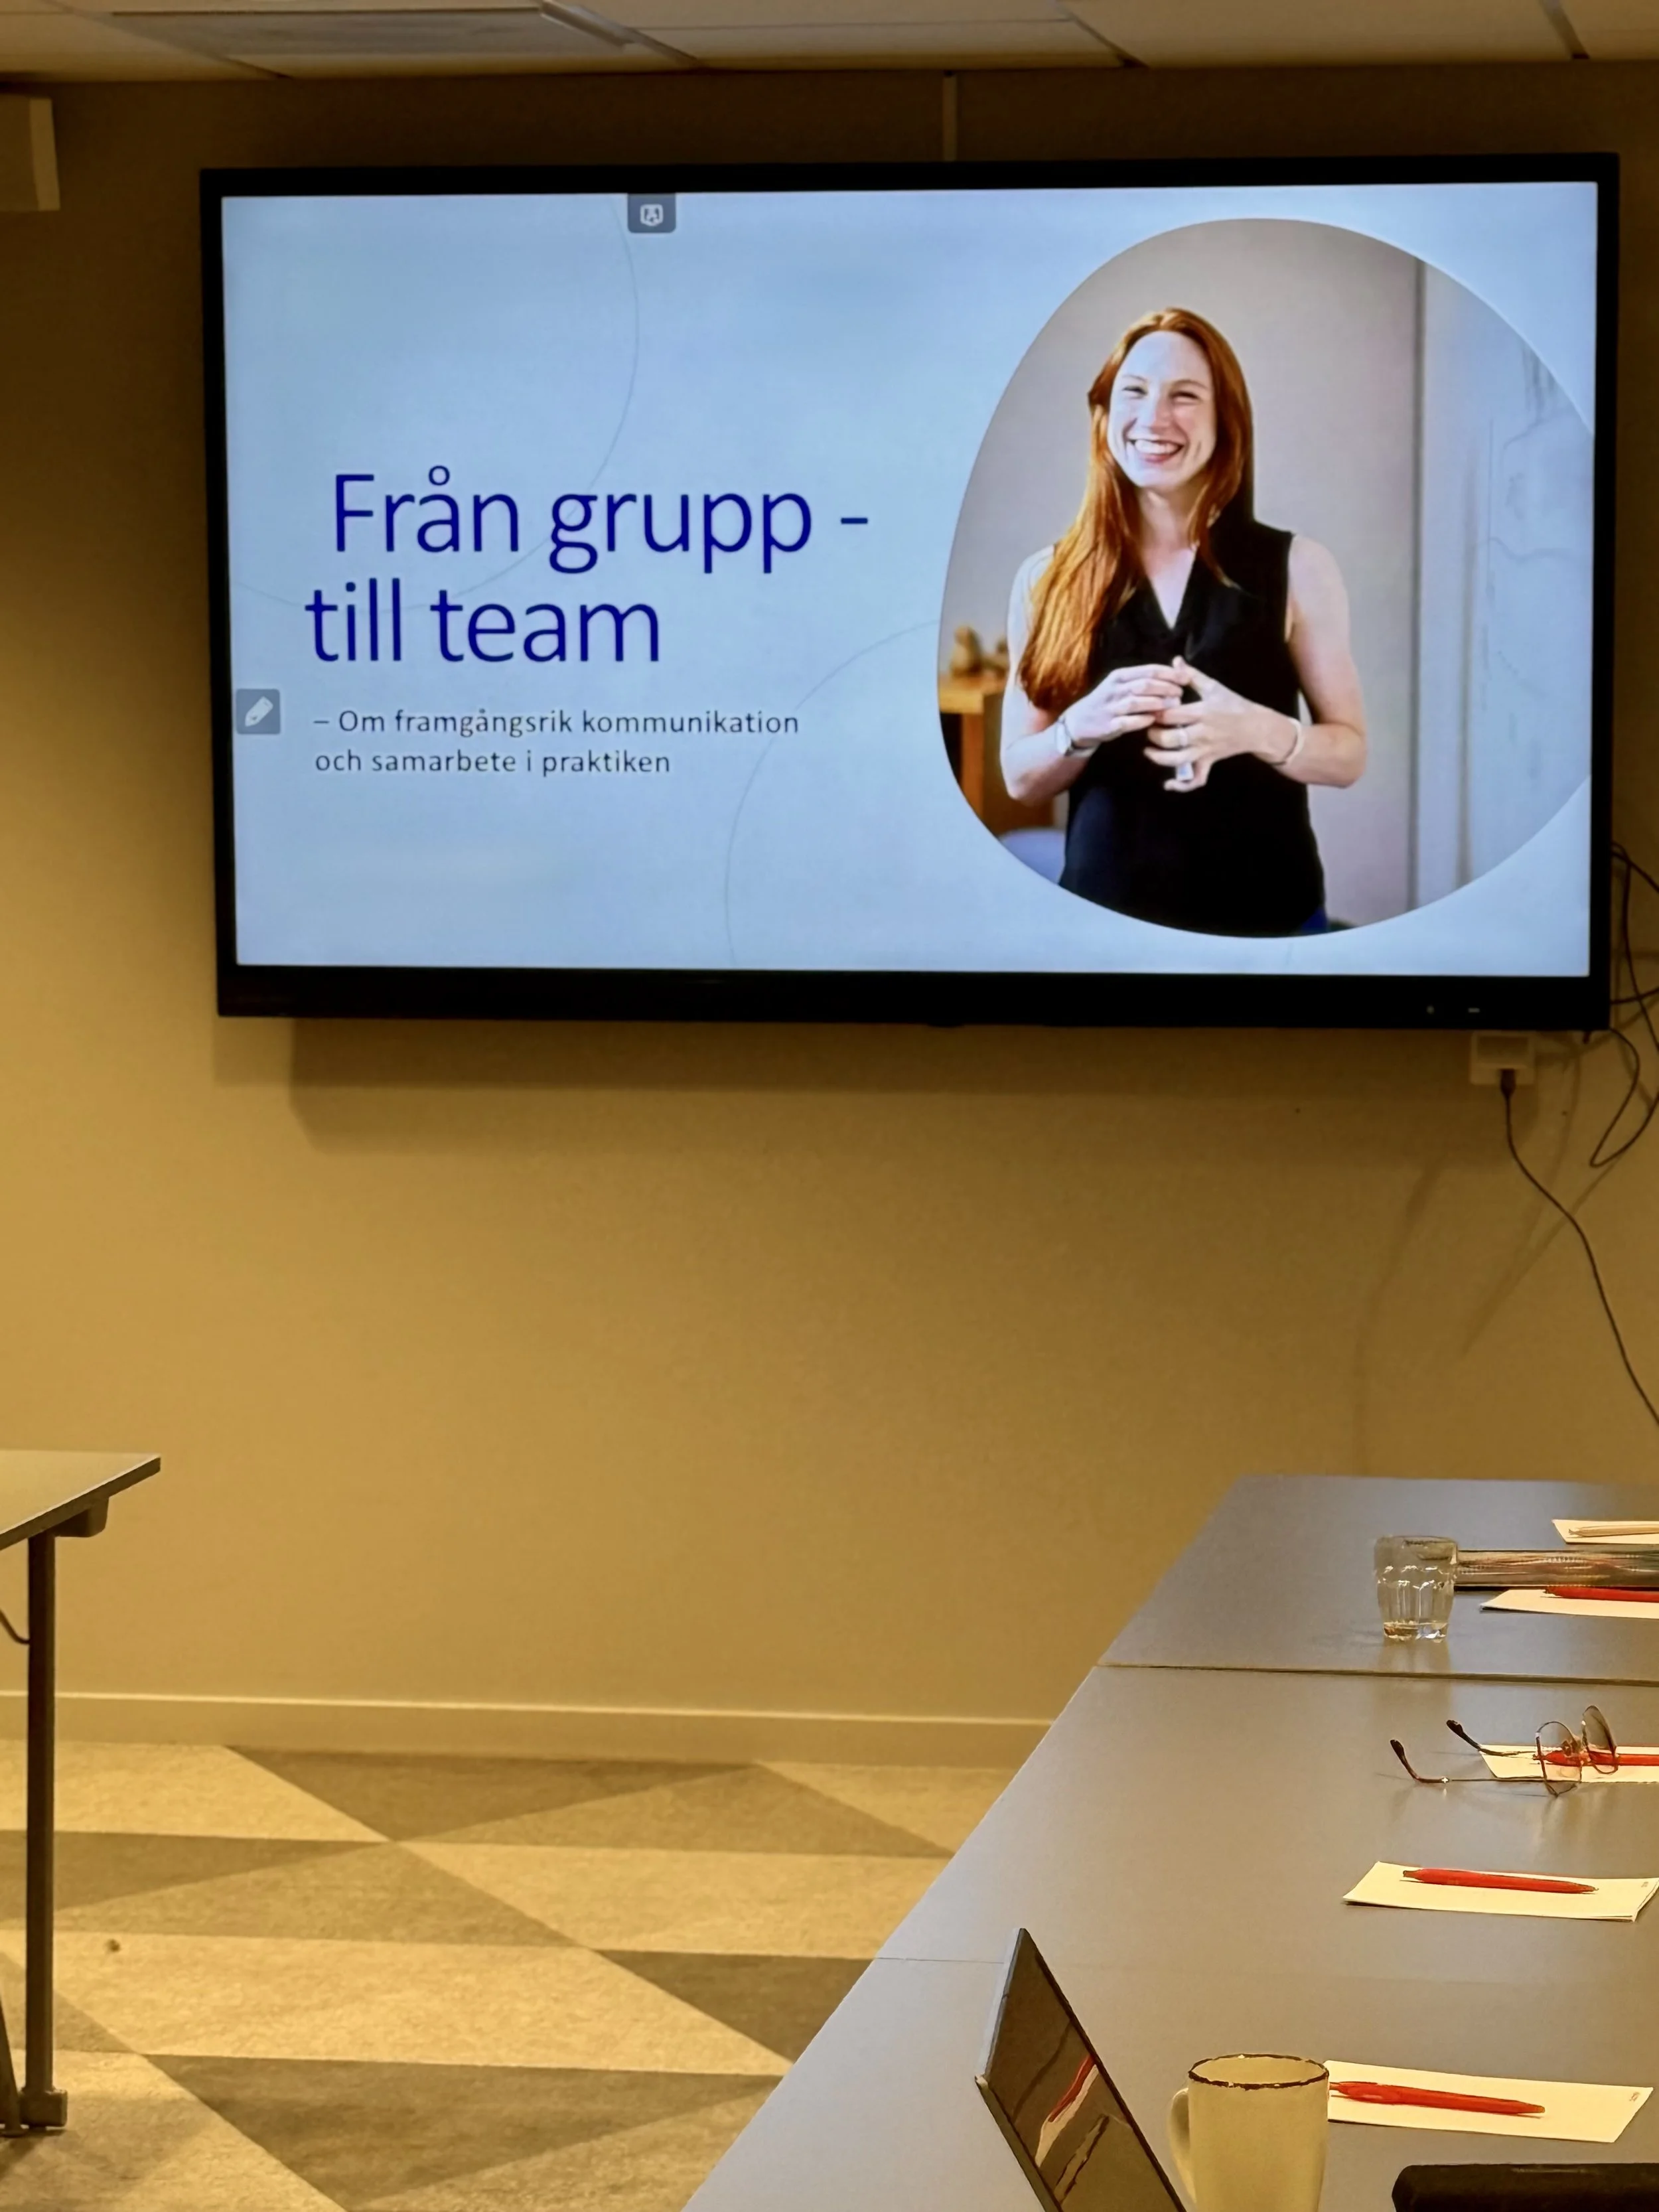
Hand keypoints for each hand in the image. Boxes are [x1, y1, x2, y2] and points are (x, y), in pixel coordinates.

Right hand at [1058, 662, 1184, 750]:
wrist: (1080, 722)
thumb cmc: (1108, 702)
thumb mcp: (1122, 685)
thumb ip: (1144, 678)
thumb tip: (1175, 670)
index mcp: (1120, 676)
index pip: (1149, 671)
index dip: (1169, 673)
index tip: (1186, 678)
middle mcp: (1114, 689)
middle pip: (1144, 685)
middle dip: (1165, 688)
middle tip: (1180, 693)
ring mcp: (1110, 707)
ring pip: (1136, 702)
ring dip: (1157, 704)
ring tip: (1172, 706)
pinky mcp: (1108, 725)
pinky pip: (1127, 722)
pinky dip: (1142, 721)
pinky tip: (1153, 721)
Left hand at [1143, 656, 1295, 791]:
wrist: (1256, 727)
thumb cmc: (1233, 704)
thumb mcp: (1214, 687)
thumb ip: (1191, 676)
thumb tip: (1174, 661)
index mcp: (1202, 712)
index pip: (1172, 715)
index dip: (1155, 712)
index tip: (1148, 708)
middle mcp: (1202, 733)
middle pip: (1171, 739)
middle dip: (1154, 735)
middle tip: (1148, 728)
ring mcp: (1205, 751)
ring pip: (1178, 761)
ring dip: (1159, 758)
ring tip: (1148, 750)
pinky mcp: (1208, 763)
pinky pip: (1196, 780)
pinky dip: (1182, 786)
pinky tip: (1167, 784)